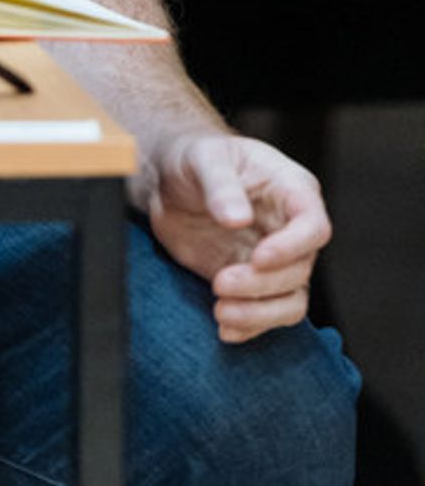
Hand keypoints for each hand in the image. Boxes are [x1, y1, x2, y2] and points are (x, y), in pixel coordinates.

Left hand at [147, 131, 330, 343]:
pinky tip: (224, 328)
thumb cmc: (196, 158)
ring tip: (220, 311)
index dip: (292, 247)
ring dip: (259, 313)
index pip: (313, 226)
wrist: (172, 181)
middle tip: (220, 282)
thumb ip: (220, 185)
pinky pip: (267, 314)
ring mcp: (275, 260)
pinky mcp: (254, 283)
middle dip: (262, 284)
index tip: (259, 257)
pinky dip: (250, 327)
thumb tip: (237, 218)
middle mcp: (291, 229)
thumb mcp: (203, 158)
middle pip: (300, 270)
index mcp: (291, 190)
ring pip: (291, 300)